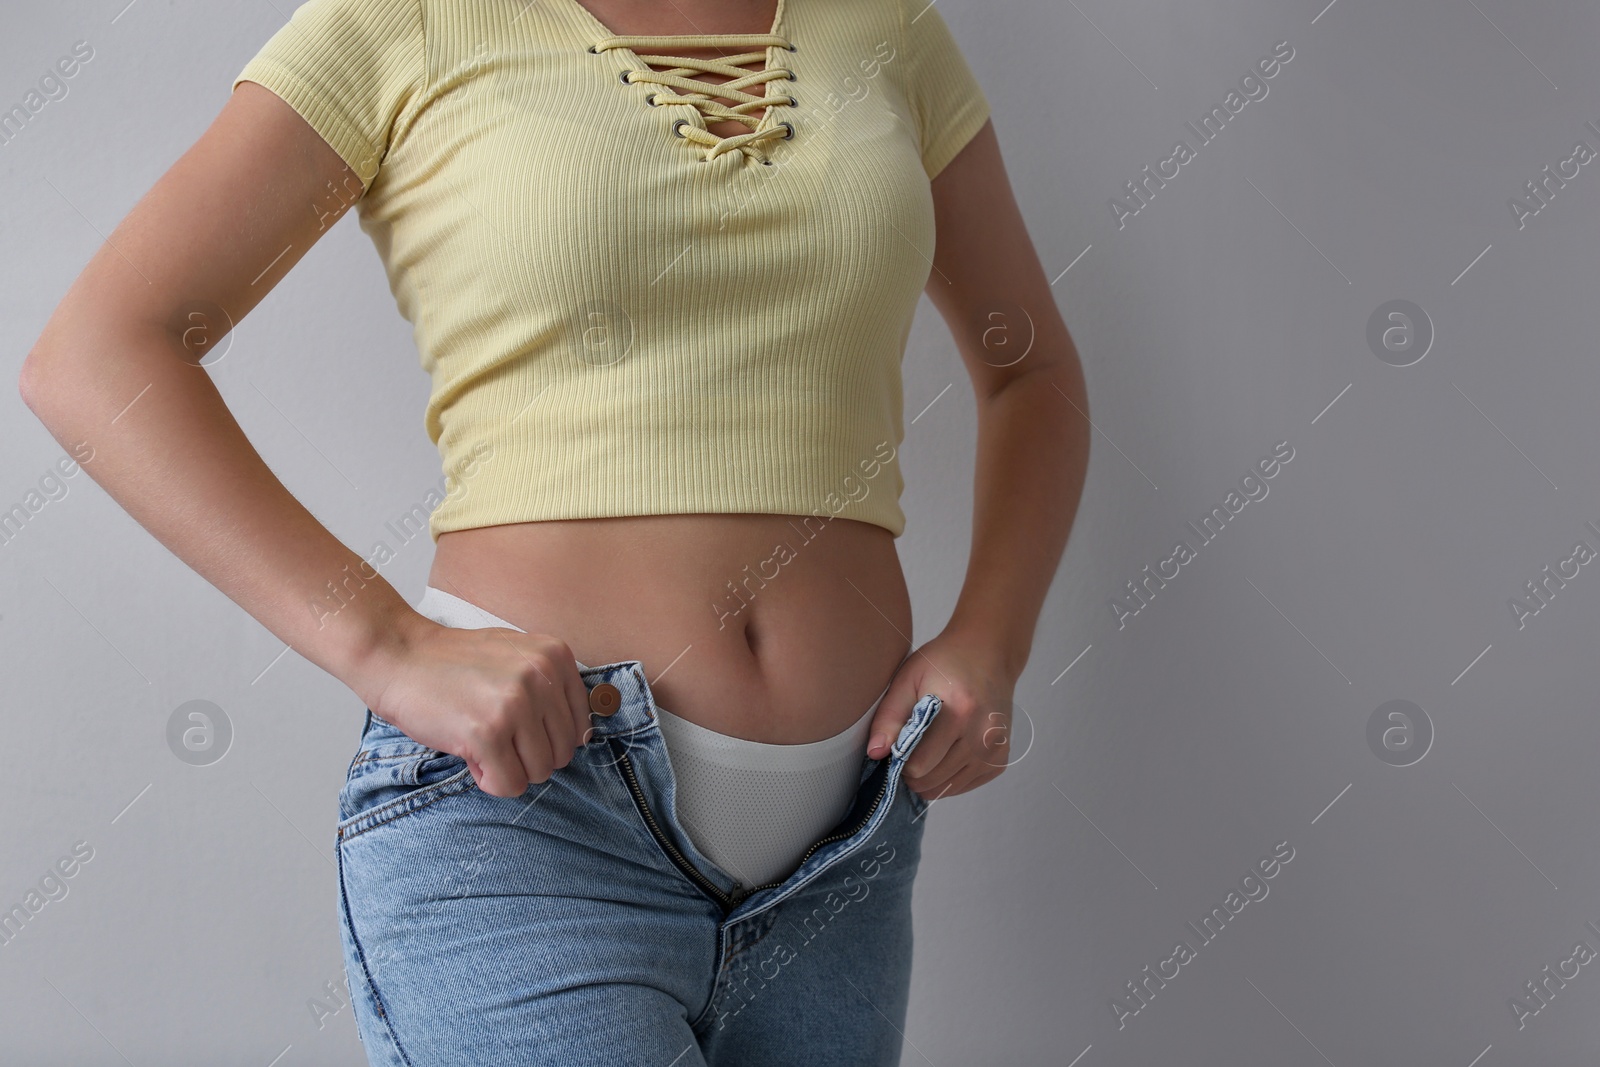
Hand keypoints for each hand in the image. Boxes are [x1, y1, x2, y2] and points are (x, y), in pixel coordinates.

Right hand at [356, 614, 593, 797]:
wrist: (399, 655)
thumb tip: (584, 737)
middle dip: (528, 756)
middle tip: (495, 737)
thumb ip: (552, 687)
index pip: (581, 726)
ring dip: (509, 769)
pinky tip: (470, 754)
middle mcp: (542, 677)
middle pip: (563, 753)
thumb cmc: (455, 663)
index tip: (519, 728)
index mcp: (556, 656)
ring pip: (539, 773)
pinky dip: (489, 780)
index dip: (548, 738)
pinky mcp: (486, 732)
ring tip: (481, 742)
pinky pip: (509, 784)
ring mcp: (515, 704)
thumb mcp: (517, 655)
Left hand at [866, 630, 1016, 802]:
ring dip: (930, 777)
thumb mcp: (908, 679)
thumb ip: (889, 717)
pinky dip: (949, 776)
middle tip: (909, 747)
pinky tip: (946, 751)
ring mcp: (995, 751)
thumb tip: (876, 753)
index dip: (900, 760)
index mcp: (959, 713)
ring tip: (926, 749)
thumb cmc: (944, 664)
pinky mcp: (1001, 760)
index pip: (918, 766)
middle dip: (912, 772)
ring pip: (948, 789)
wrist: (989, 654)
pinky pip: (964, 786)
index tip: (897, 744)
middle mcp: (983, 736)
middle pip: (932, 782)